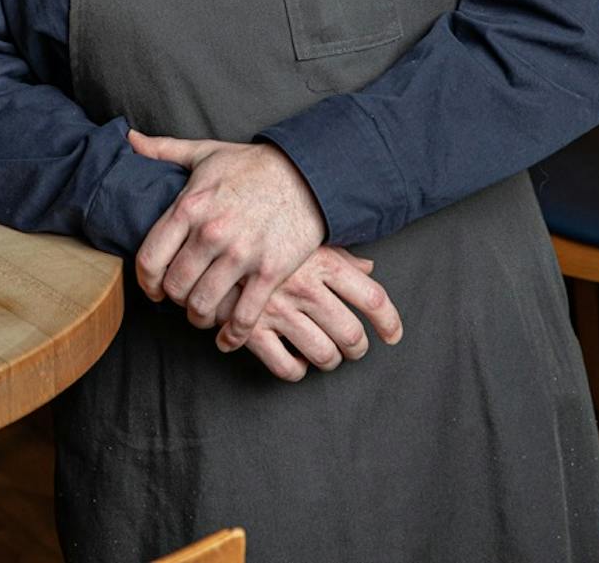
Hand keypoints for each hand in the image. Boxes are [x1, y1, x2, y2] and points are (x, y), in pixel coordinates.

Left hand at [130, 130, 326, 350]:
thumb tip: (130, 140)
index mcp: (189, 206)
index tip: (153, 289)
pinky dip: (232, 336)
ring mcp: (240, 254)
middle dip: (174, 299)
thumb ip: (163, 150)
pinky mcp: (269, 272)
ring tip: (203, 314)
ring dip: (199, 317)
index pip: (149, 258)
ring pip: (203, 306)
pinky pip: (243, 317)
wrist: (307, 174)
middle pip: (174, 287)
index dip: (146, 282)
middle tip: (182, 299)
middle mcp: (211, 233)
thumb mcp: (204, 152)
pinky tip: (227, 338)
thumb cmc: (251, 165)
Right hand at [214, 247, 403, 381]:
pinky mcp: (252, 330)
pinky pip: (287, 366)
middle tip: (353, 348)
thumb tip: (370, 265)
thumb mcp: (301, 232)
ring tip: (325, 355)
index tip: (393, 335)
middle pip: (352, 334)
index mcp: (322, 259)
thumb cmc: (258, 229)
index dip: (389, 322)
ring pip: (324, 354)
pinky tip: (293, 358)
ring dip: (329, 361)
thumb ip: (338, 252)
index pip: (373, 297)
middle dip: (357, 348)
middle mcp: (304, 286)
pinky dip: (296, 369)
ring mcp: (278, 309)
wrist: (204, 234)